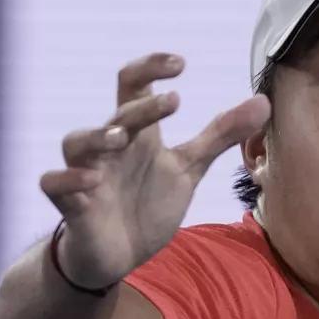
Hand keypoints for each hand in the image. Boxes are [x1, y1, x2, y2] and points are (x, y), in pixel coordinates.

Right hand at [39, 53, 270, 288]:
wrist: (120, 255)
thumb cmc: (148, 204)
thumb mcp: (189, 167)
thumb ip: (221, 135)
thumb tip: (263, 102)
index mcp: (138, 133)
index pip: (134, 84)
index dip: (151, 66)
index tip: (180, 63)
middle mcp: (109, 147)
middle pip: (117, 113)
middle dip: (142, 107)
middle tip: (173, 102)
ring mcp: (87, 173)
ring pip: (77, 141)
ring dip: (98, 136)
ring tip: (121, 138)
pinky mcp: (71, 205)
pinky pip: (54, 183)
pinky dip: (68, 179)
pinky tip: (89, 181)